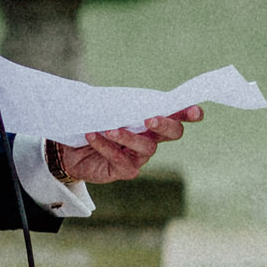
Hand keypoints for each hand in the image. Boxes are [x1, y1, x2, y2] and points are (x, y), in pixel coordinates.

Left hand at [52, 107, 197, 183]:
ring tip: (110, 130)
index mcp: (152, 121)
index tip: (195, 112)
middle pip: (172, 132)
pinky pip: (120, 159)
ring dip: (129, 137)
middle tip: (150, 119)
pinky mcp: (125, 170)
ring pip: (147, 147)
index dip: (188, 113)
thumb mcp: (105, 108)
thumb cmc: (93, 123)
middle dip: (165, 125)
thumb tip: (120, 95)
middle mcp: (152, 138)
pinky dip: (105, 146)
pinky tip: (92, 136)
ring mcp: (140, 156)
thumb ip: (118, 101)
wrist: (71, 148)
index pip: (176, 115)